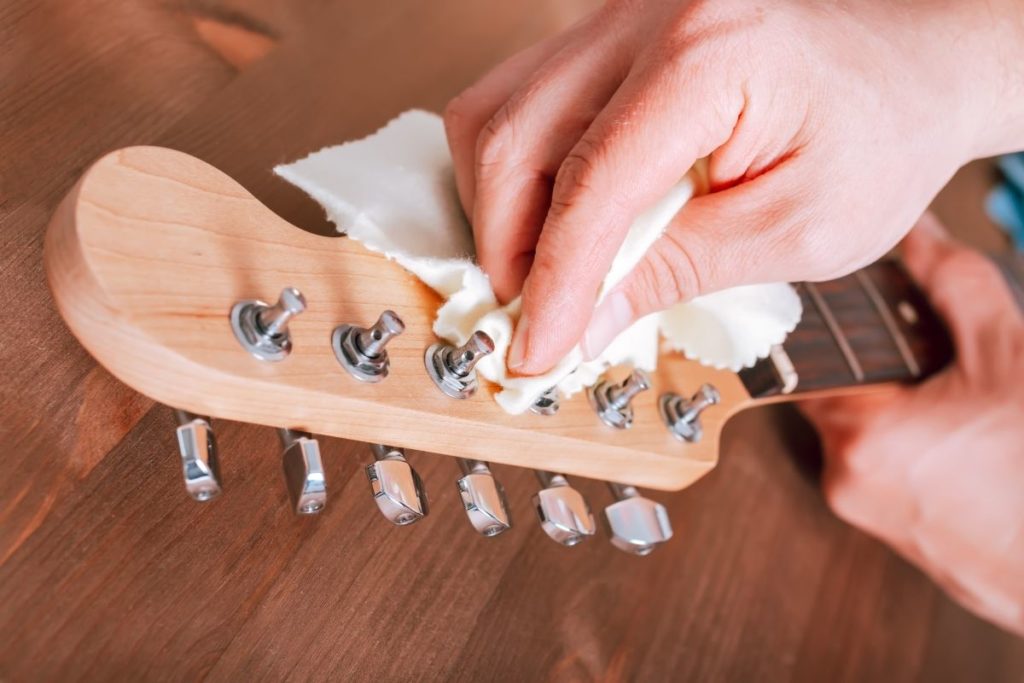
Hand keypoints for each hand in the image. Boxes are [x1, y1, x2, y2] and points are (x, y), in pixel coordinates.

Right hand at [444, 0, 1023, 373]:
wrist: (908, 72)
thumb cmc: (880, 142)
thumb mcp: (799, 230)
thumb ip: (678, 271)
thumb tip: (580, 324)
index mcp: (709, 57)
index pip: (591, 182)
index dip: (554, 280)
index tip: (536, 350)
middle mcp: (645, 20)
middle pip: (510, 137)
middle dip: (505, 247)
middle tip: (531, 321)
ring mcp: (616, 21)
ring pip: (494, 116)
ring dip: (499, 212)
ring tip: (542, 277)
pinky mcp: (605, 41)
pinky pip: (519, 106)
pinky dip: (517, 179)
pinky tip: (554, 225)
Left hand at [800, 214, 1023, 635]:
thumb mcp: (1005, 355)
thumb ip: (952, 285)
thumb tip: (916, 233)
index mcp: (860, 434)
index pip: (806, 360)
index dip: (831, 330)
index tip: (854, 313)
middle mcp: (846, 479)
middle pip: (838, 395)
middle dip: (881, 372)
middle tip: (935, 363)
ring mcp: (867, 513)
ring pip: (863, 433)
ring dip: (901, 411)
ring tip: (959, 408)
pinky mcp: (893, 535)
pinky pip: (885, 471)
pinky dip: (915, 449)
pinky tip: (963, 445)